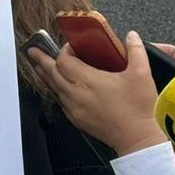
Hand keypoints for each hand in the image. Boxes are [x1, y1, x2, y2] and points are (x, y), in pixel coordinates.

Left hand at [30, 31, 165, 156]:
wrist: (138, 139)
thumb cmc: (138, 107)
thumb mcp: (141, 74)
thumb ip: (136, 51)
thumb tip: (131, 35)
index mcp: (87, 80)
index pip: (63, 60)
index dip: (64, 51)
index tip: (71, 46)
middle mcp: (75, 93)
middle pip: (52, 73)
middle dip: (42, 60)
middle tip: (32, 51)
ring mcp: (74, 108)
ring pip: (54, 88)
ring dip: (46, 76)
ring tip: (39, 67)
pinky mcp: (76, 119)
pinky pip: (60, 101)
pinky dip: (57, 91)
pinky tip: (58, 88)